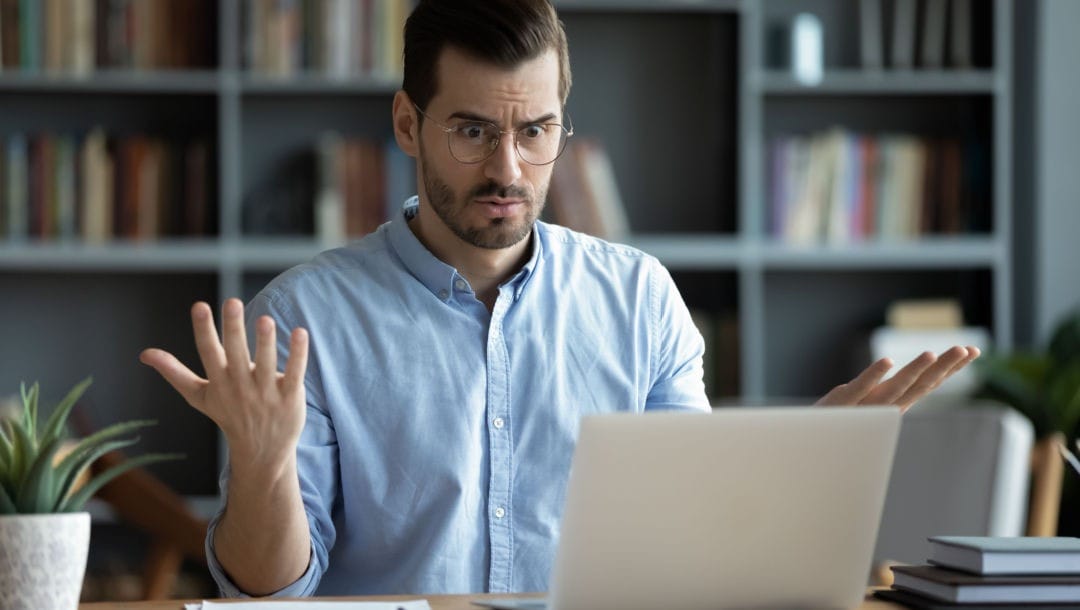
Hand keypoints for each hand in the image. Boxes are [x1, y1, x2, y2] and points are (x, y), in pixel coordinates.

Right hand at [139, 299, 308, 463]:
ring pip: (265, 363)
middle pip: (235, 353)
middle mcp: (240, 385)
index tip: (199, 306)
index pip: (208, 352)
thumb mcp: (199, 396)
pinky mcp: (289, 397)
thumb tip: (144, 354)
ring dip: (265, 341)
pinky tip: (300, 333)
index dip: (204, 329)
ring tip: (265, 319)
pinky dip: (297, 354)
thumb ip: (174, 372)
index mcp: (218, 381)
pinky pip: (294, 373)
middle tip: (232, 302)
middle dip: (233, 328)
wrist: (261, 452)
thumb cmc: (229, 415)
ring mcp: (265, 393)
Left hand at [815, 345, 979, 412]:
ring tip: (932, 353)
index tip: (973, 350)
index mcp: (893, 404)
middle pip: (920, 385)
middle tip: (966, 349)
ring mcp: (864, 405)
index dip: (950, 368)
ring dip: (915, 371)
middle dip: (945, 367)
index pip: (927, 384)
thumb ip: (887, 393)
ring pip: (895, 388)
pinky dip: (874, 376)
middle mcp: (884, 406)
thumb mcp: (868, 405)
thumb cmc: (838, 423)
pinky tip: (887, 361)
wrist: (806, 444)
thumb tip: (906, 375)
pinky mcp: (842, 402)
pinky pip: (860, 389)